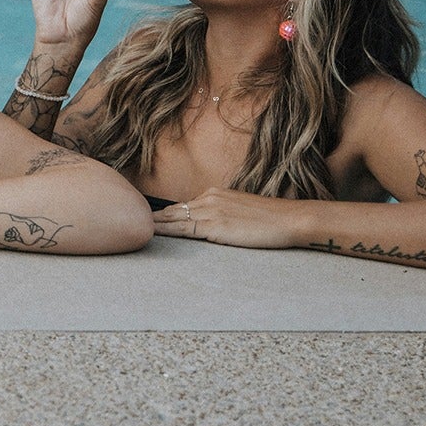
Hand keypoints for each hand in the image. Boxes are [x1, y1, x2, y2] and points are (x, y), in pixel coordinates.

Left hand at [152, 188, 304, 247]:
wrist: (291, 219)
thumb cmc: (272, 218)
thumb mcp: (242, 209)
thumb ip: (224, 212)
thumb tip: (213, 222)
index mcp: (215, 193)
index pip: (184, 205)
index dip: (166, 213)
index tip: (152, 218)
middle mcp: (209, 199)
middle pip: (175, 210)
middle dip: (156, 217)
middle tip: (134, 220)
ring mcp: (211, 212)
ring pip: (175, 219)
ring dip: (156, 224)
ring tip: (137, 227)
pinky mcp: (215, 226)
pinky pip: (184, 230)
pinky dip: (167, 231)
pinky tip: (154, 233)